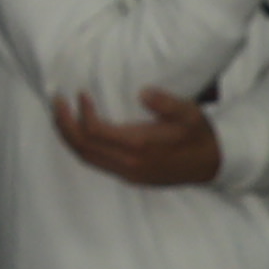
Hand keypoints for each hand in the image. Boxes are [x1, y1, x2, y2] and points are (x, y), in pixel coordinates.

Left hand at [52, 84, 219, 190]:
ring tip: (60, 114)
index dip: (81, 112)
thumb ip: (166, 102)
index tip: (80, 93)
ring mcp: (127, 173)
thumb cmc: (199, 134)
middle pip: (82, 147)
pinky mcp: (128, 176)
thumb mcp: (189, 113)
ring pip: (86, 158)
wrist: (212, 164)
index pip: (95, 131)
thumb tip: (143, 92)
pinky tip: (78, 131)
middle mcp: (128, 163)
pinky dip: (81, 146)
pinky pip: (95, 163)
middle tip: (56, 101)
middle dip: (64, 124)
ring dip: (68, 136)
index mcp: (139, 146)